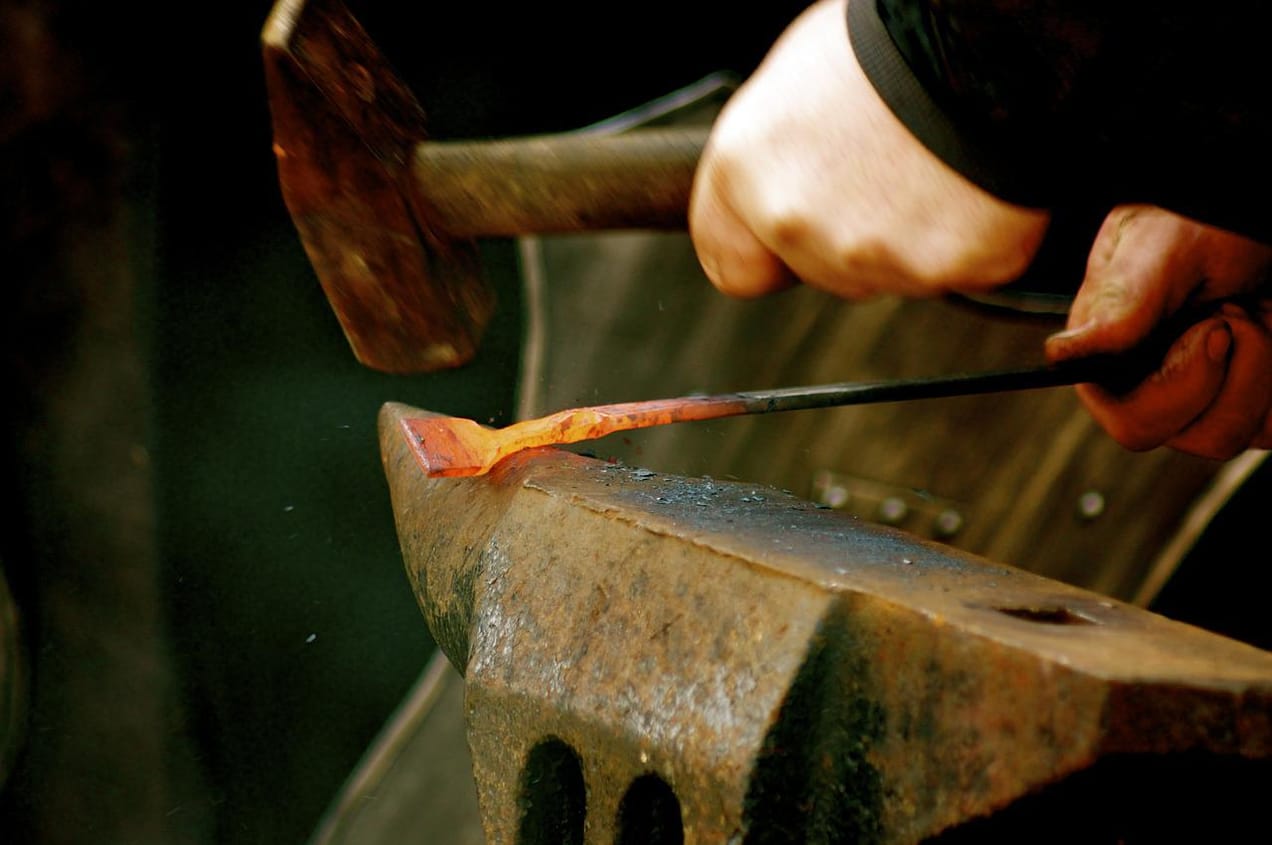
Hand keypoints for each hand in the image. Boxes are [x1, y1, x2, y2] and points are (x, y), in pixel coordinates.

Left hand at [688, 0, 1049, 299]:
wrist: (986, 31)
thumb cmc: (893, 33)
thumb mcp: (793, 83)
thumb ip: (774, 159)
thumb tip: (782, 184)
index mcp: (742, 170)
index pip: (734, 266)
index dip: (768, 248)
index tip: (794, 231)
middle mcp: (794, 223)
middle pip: (820, 270)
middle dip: (851, 232)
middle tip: (889, 166)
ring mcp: (870, 255)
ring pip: (888, 274)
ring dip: (910, 237)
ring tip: (934, 164)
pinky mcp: (948, 267)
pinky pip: (959, 269)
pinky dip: (971, 235)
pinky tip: (974, 181)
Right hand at [1045, 205, 1271, 458]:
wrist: (1249, 222)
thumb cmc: (1203, 218)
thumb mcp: (1164, 244)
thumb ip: (1122, 300)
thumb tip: (1063, 355)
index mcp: (1106, 356)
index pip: (1129, 421)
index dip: (1173, 392)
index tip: (1213, 330)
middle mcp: (1147, 386)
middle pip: (1189, 435)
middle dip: (1223, 375)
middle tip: (1231, 310)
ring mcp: (1200, 400)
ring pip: (1232, 436)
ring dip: (1261, 370)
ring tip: (1251, 310)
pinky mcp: (1246, 404)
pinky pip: (1269, 429)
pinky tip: (1268, 328)